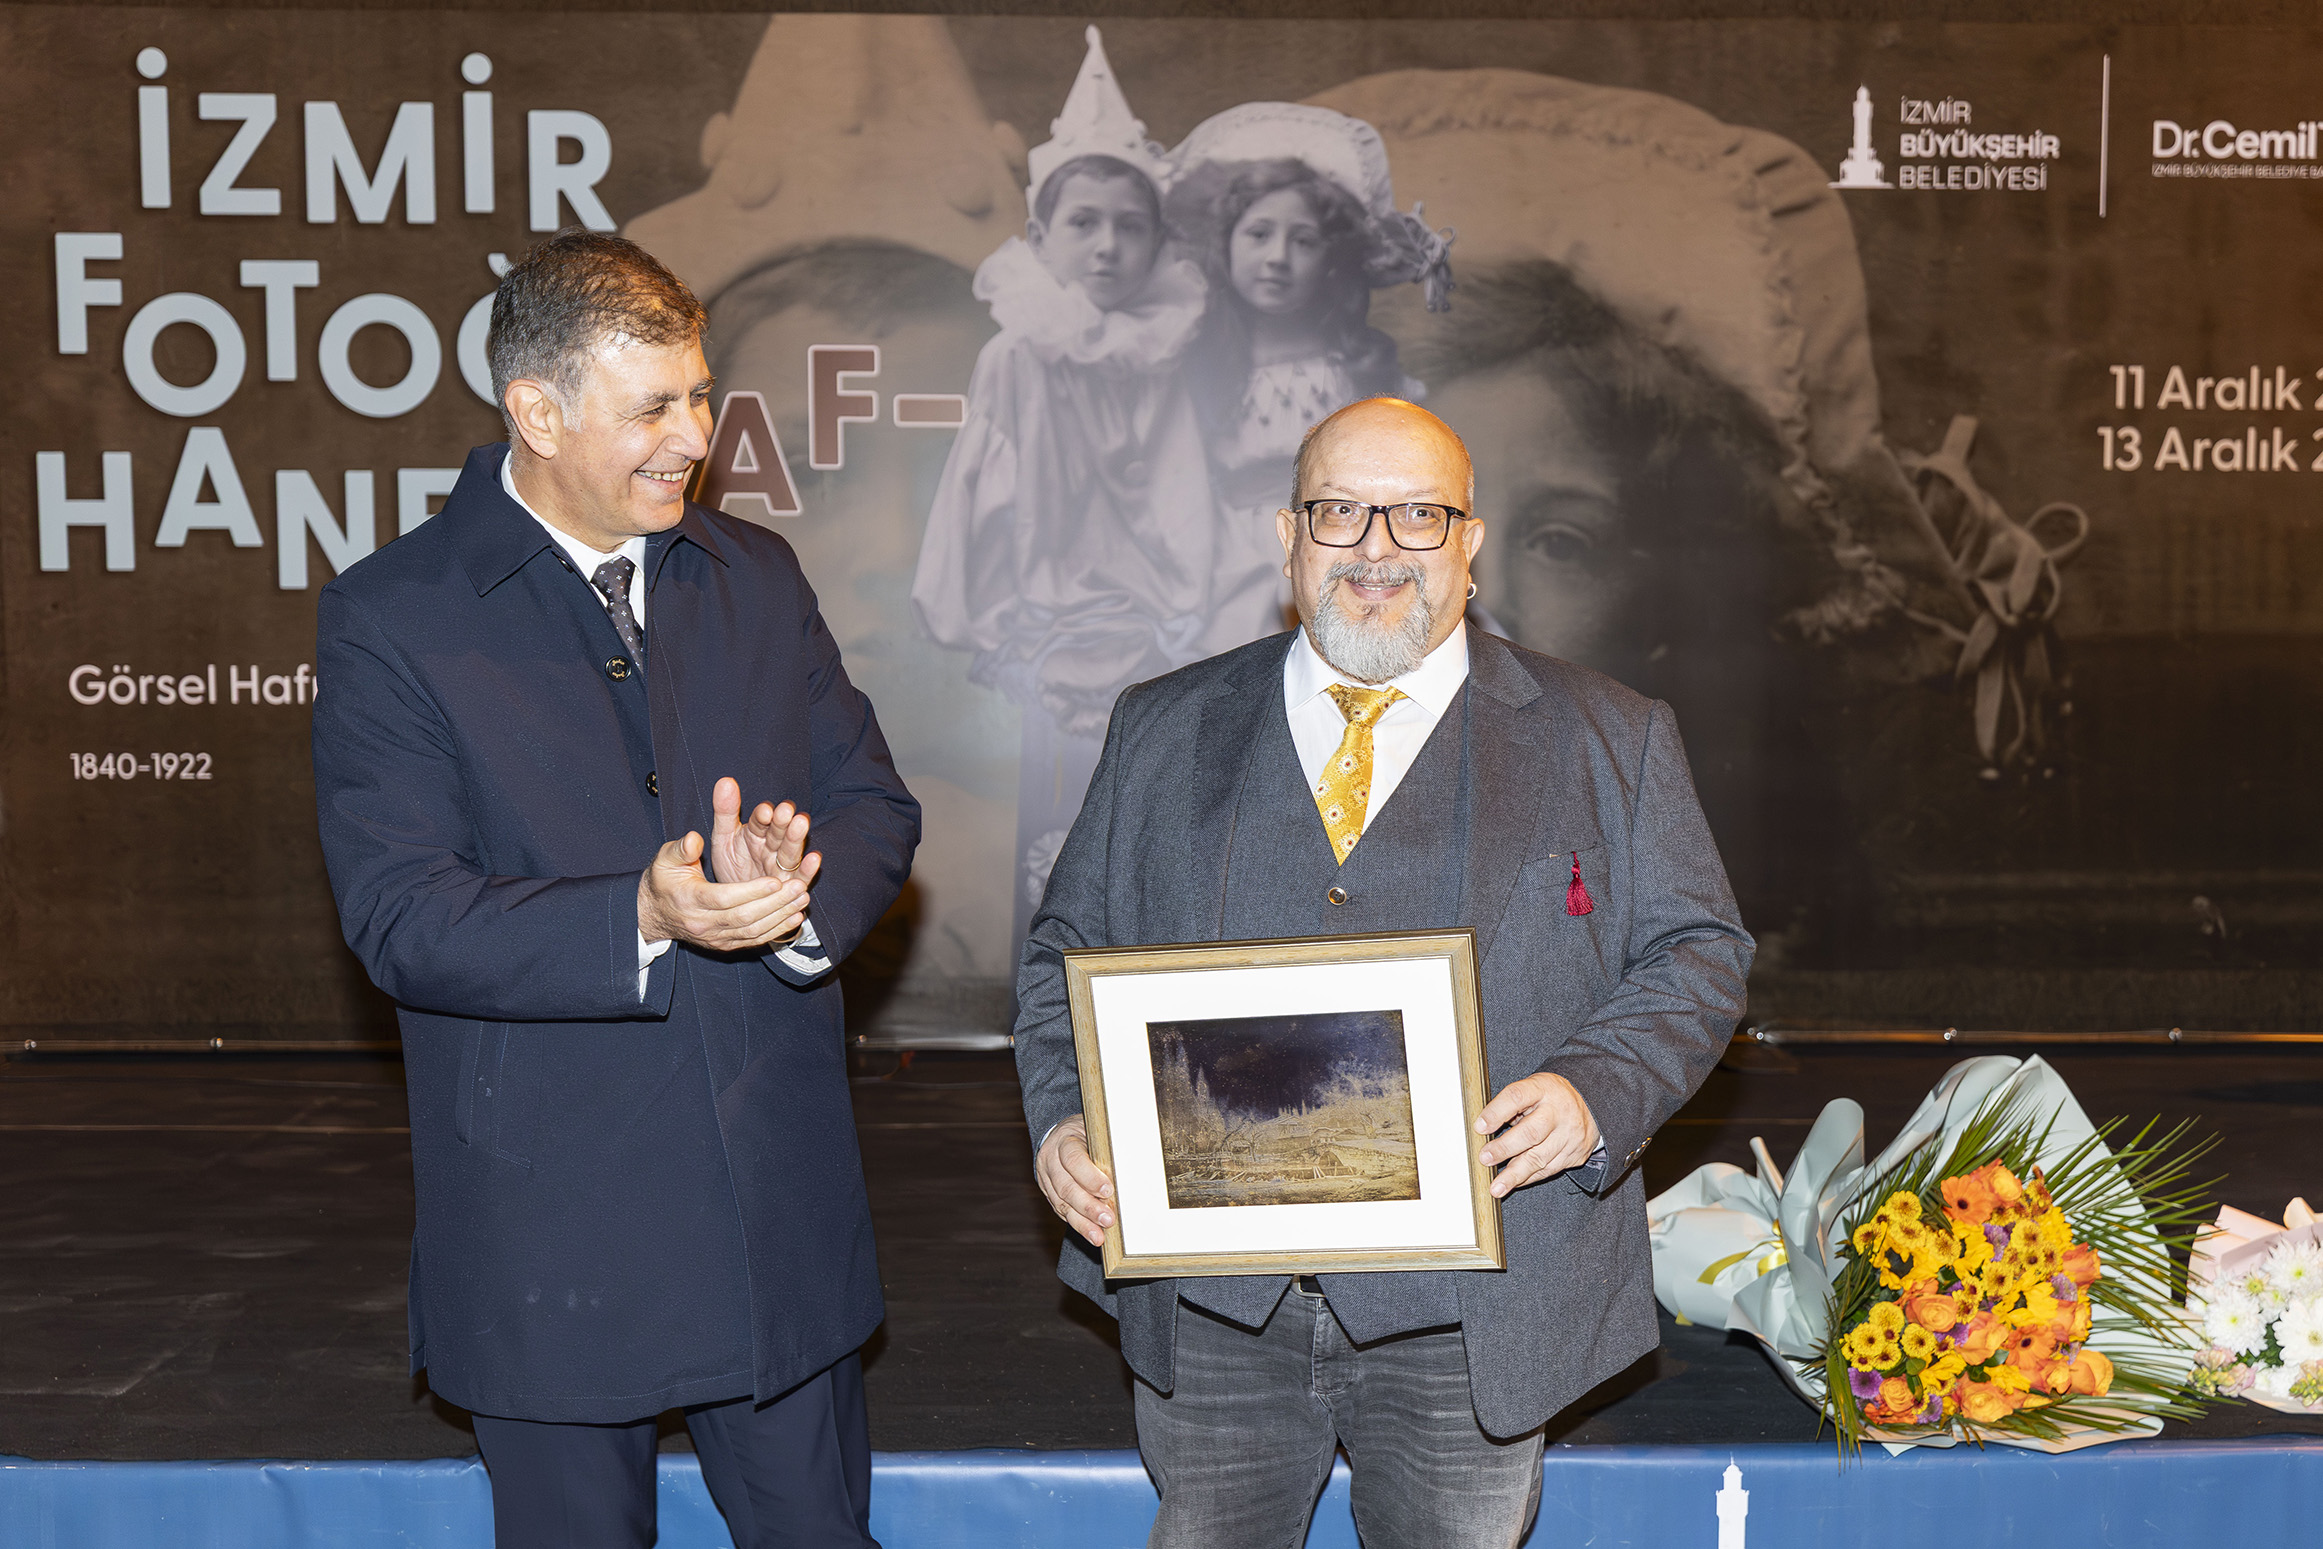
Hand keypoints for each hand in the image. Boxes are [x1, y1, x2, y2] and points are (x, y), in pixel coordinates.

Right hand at [637, 828, 811, 951]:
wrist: (654, 914)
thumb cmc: (663, 880)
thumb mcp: (665, 859)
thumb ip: (681, 849)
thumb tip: (695, 839)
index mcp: (689, 900)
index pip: (724, 898)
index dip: (751, 891)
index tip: (775, 879)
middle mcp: (702, 924)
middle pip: (743, 917)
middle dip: (774, 903)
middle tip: (799, 886)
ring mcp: (714, 938)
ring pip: (752, 931)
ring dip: (780, 916)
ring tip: (802, 898)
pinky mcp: (724, 945)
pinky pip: (753, 940)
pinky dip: (776, 930)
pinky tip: (794, 917)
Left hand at [708, 776, 820, 890]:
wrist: (733, 900)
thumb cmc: (732, 865)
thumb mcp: (723, 837)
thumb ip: (725, 810)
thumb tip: (725, 780)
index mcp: (756, 832)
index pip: (761, 820)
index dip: (763, 815)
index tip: (763, 810)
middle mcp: (773, 846)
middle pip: (780, 832)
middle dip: (783, 822)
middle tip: (786, 811)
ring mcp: (782, 866)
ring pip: (791, 851)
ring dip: (797, 838)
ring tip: (801, 824)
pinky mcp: (790, 887)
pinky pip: (801, 877)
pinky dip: (808, 869)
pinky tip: (814, 858)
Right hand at [1036, 1116, 1115, 1246]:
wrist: (1062, 1134)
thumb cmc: (1087, 1132)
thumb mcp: (1097, 1130)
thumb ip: (1109, 1147)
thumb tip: (1136, 1163)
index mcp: (1064, 1139)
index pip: (1073, 1159)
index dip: (1089, 1176)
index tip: (1108, 1190)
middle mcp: (1050, 1159)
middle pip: (1066, 1186)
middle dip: (1088, 1206)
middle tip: (1108, 1220)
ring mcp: (1046, 1178)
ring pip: (1062, 1203)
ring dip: (1082, 1222)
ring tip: (1098, 1236)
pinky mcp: (1048, 1193)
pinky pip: (1061, 1211)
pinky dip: (1078, 1224)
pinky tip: (1091, 1234)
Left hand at [1475, 1073, 1600, 1197]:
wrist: (1591, 1104)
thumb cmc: (1550, 1097)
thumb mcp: (1532, 1088)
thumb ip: (1511, 1104)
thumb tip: (1483, 1128)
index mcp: (1542, 1089)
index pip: (1517, 1096)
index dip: (1496, 1112)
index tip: (1479, 1127)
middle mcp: (1558, 1112)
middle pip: (1531, 1132)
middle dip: (1505, 1148)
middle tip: (1485, 1159)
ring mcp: (1569, 1135)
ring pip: (1540, 1158)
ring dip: (1515, 1175)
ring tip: (1496, 1187)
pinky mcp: (1575, 1154)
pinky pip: (1548, 1170)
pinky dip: (1529, 1178)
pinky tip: (1514, 1183)